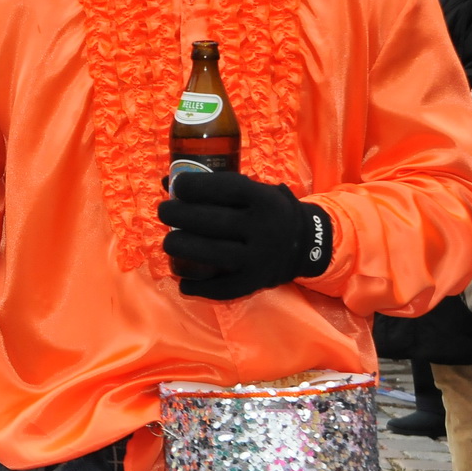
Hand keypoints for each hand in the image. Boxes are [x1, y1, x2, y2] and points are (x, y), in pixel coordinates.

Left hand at [158, 171, 332, 299]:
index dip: (195, 186)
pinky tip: (183, 284)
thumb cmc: (267, 211)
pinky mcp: (257, 282)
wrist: (307, 244)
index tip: (177, 186)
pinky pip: (225, 288)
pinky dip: (201, 288)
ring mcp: (261, 258)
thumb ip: (216, 186)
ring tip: (168, 242)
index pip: (225, 189)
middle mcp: (265, 228)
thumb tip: (167, 182)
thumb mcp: (253, 191)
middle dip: (180, 215)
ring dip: (183, 247)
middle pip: (213, 222)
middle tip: (163, 211)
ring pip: (214, 254)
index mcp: (265, 200)